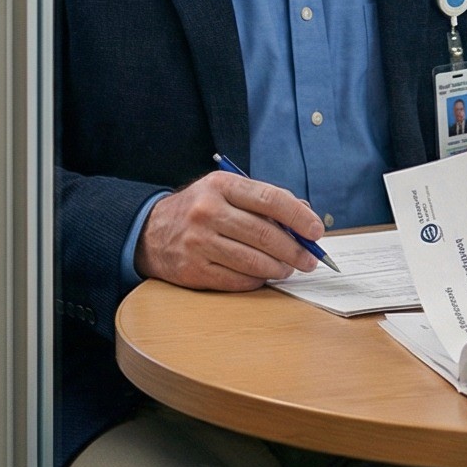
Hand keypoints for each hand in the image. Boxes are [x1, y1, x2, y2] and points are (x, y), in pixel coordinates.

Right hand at [137, 171, 326, 291]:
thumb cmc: (199, 210)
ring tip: (289, 269)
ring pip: (253, 261)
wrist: (149, 232)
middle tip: (310, 259)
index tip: (317, 231)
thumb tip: (304, 216)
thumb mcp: (225, 192)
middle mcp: (208, 211)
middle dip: (295, 250)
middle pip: (265, 234)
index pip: (270, 199)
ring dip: (279, 268)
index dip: (299, 217)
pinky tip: (263, 276)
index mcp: (221, 186)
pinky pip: (237, 280)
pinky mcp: (194, 270)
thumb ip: (263, 201)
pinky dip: (257, 281)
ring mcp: (199, 242)